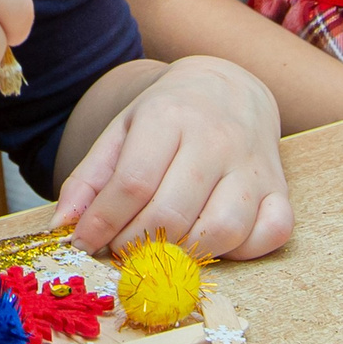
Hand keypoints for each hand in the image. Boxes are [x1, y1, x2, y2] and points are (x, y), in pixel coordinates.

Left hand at [52, 56, 292, 259]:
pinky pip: (271, 233)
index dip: (104, 222)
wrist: (230, 88)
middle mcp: (217, 138)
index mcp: (170, 116)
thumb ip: (89, 178)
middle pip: (172, 212)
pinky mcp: (280, 188)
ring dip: (185, 255)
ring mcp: (254, 165)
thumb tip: (62, 227)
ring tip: (162, 250)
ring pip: (222, 230)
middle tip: (121, 250)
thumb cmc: (169, 115)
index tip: (85, 243)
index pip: (133, 182)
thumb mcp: (122, 131)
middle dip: (136, 245)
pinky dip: (243, 251)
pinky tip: (212, 244)